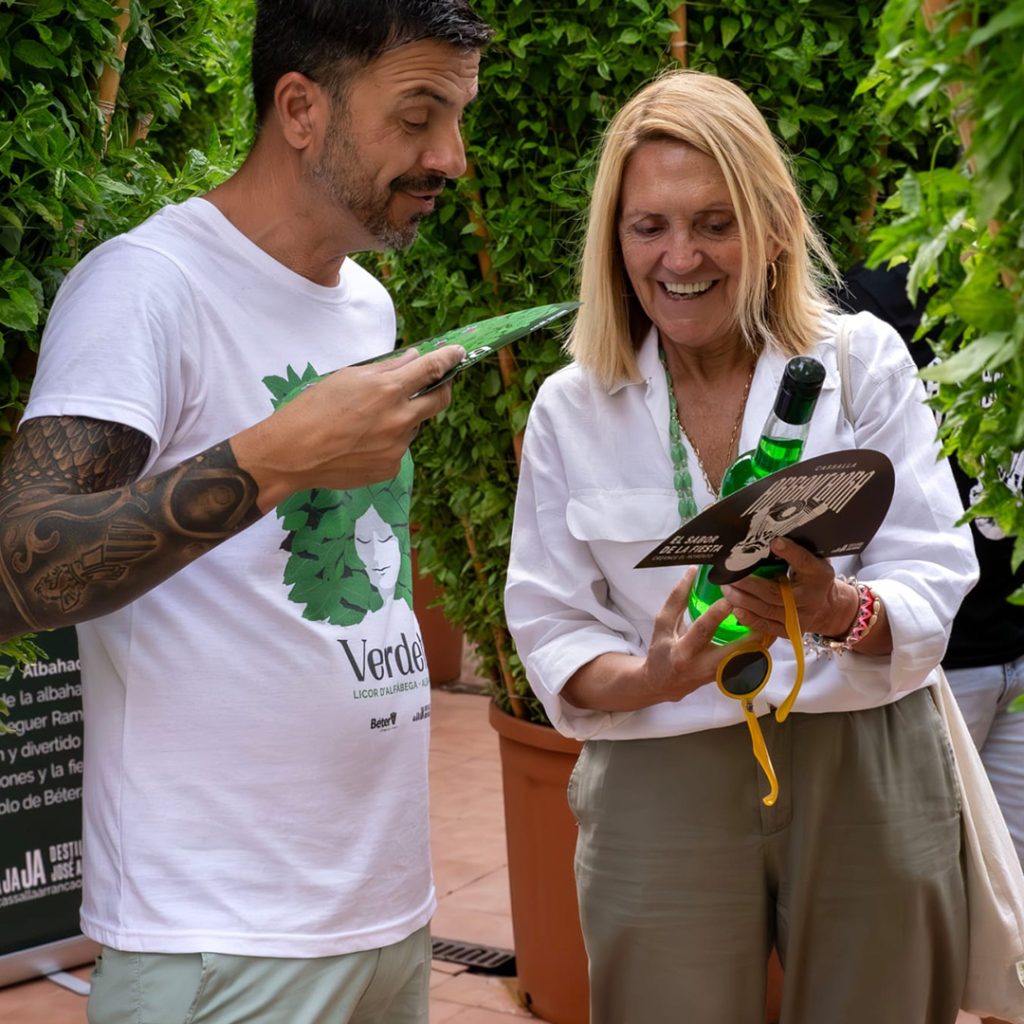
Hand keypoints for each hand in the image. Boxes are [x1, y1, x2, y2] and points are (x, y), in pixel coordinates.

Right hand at [233, 345, 465, 509]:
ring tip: (370, 420)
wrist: (292, 454)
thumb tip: (413, 359)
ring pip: (414, 427)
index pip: (431, 369)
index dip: (450, 359)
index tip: (459, 353)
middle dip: (443, 388)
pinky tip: (362, 442)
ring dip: (404, 418)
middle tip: (435, 383)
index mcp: (387, 390)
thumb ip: (386, 369)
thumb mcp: (347, 377)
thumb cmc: (313, 409)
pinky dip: (388, 441)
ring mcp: (397, 447)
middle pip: (440, 401)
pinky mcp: (390, 468)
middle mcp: (399, 420)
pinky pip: (398, 449)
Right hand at [640, 568, 774, 703]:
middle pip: (736, 650)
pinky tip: (765, 629)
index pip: (703, 630)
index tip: (731, 595)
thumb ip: (677, 599)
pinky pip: (748, 660)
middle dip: (753, 632)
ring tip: (771, 617)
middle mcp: (704, 666)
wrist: (662, 684)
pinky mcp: (728, 675)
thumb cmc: (661, 650)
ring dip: (761, 638)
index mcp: (684, 652)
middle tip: (764, 610)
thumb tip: (694, 571)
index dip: (717, 613)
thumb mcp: (663, 624)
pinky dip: (758, 645)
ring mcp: (719, 674)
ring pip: (747, 657)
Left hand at [721, 536, 858, 639]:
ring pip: (766, 610)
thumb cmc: (814, 577)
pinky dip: (749, 618)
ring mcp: (799, 618)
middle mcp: (810, 598)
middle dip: (749, 584)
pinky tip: (735, 608)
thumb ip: (797, 551)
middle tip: (730, 575)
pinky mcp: (790, 631)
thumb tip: (769, 536)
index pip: (804, 562)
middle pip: (775, 593)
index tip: (774, 542)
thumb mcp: (814, 560)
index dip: (790, 553)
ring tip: (726, 589)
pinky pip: (766, 626)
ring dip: (742, 600)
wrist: (829, 608)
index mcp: (818, 574)